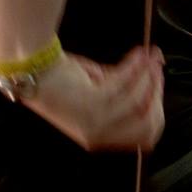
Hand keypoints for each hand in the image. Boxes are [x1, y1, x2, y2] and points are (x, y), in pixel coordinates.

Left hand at [23, 46, 164, 151]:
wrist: (33, 69)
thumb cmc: (61, 80)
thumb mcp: (99, 92)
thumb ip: (125, 91)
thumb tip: (154, 72)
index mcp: (99, 138)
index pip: (144, 135)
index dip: (158, 109)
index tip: (159, 85)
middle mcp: (98, 135)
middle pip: (147, 122)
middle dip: (157, 92)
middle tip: (158, 69)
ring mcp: (95, 122)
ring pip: (138, 101)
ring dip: (148, 76)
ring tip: (150, 56)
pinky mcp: (91, 104)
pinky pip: (125, 84)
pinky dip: (135, 66)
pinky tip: (139, 53)